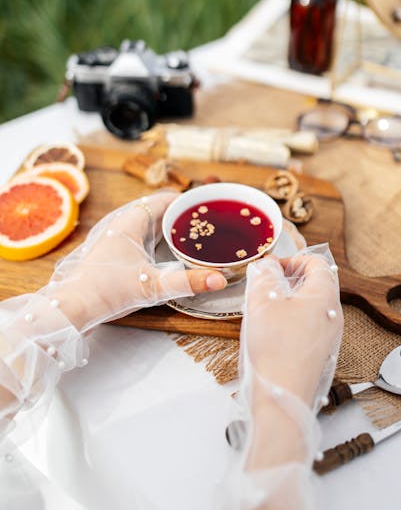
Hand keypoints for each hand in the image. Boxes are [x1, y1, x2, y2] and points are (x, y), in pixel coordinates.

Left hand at [44, 190, 226, 331]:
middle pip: (155, 210)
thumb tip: (220, 280)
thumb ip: (188, 282)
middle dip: (179, 214)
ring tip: (190, 235)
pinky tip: (167, 253)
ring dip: (167, 227)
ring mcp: (114, 239)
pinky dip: (156, 239)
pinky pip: (139, 237)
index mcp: (130, 222)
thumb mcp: (152, 285)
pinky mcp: (112, 254)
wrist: (72, 309)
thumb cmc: (106, 291)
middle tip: (203, 222)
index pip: (162, 200)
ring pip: (146, 224)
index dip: (184, 201)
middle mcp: (121, 225)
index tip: (205, 205)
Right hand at [243, 246, 342, 405]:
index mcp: (325, 296)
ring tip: (264, 310)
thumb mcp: (262, 301)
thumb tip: (265, 266)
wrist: (282, 397)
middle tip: (265, 287)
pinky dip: (290, 320)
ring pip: (311, 306)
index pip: (318, 262)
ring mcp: (329, 335)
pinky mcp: (320, 352)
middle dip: (288, 280)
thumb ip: (263, 275)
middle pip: (316, 283)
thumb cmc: (276, 348)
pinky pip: (308, 325)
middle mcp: (333, 314)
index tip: (271, 268)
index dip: (293, 259)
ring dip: (287, 301)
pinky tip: (270, 332)